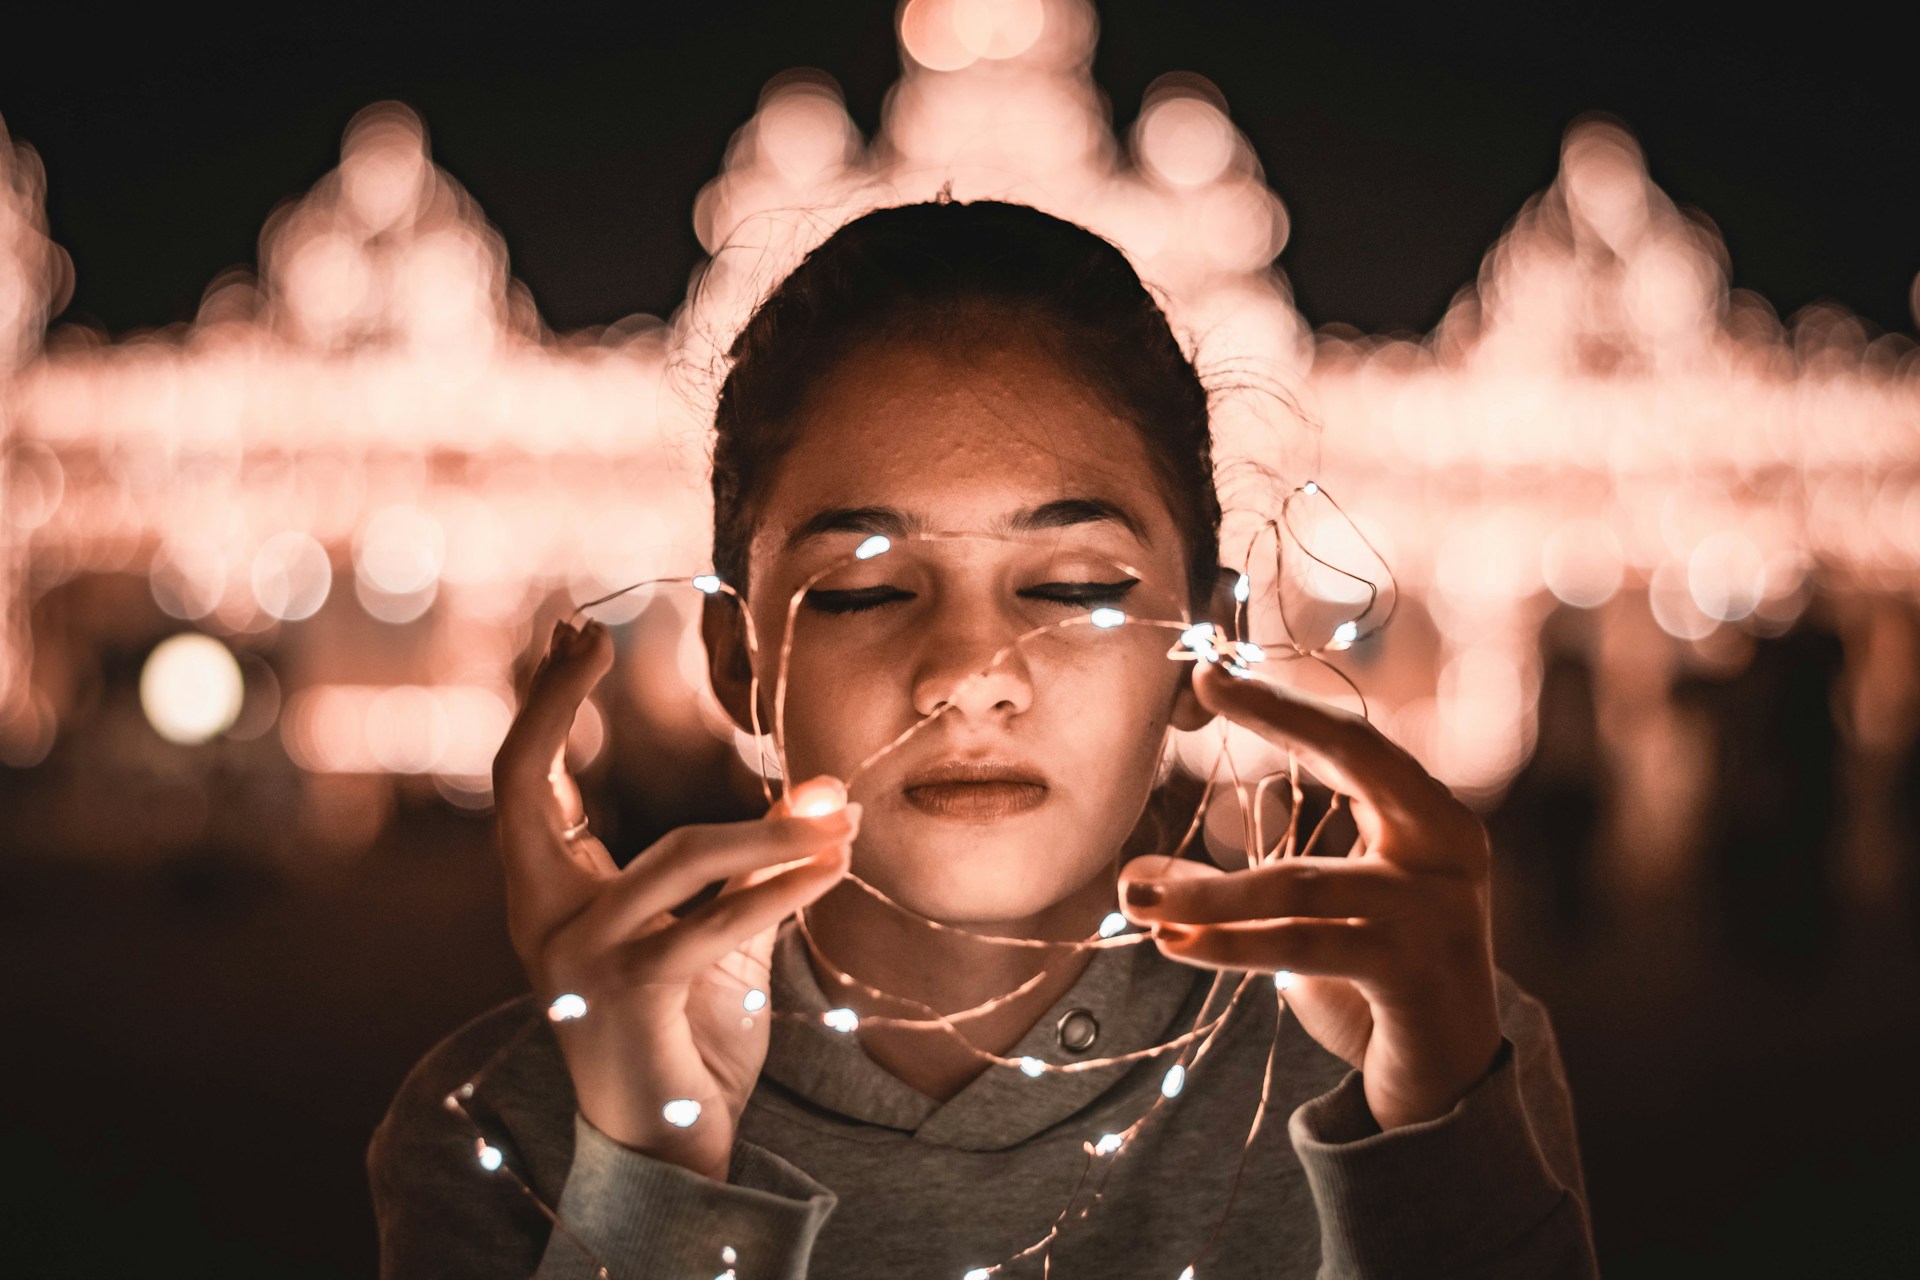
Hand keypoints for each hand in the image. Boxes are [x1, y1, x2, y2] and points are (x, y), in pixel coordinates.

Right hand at [490, 618, 857, 1180]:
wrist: (667, 1143)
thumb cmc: (685, 1027)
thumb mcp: (718, 926)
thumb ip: (758, 857)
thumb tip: (830, 785)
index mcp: (545, 892)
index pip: (524, 777)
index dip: (545, 701)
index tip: (575, 631)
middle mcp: (538, 916)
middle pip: (527, 782)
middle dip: (559, 700)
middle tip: (602, 635)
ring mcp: (574, 956)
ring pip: (678, 856)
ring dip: (772, 832)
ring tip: (843, 816)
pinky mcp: (626, 993)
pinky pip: (714, 923)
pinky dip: (783, 891)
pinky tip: (831, 868)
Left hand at [1121, 661, 1501, 1130]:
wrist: (1451, 1077)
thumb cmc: (1373, 978)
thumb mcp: (1313, 919)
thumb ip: (1242, 888)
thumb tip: (1135, 878)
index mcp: (1429, 817)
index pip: (1353, 742)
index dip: (1282, 705)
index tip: (1210, 673)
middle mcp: (1446, 847)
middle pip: (1358, 759)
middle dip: (1277, 715)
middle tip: (1202, 688)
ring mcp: (1437, 909)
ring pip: (1300, 882)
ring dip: (1206, 892)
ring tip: (1137, 899)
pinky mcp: (1415, 973)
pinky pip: (1304, 947)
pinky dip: (1230, 945)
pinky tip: (1175, 943)